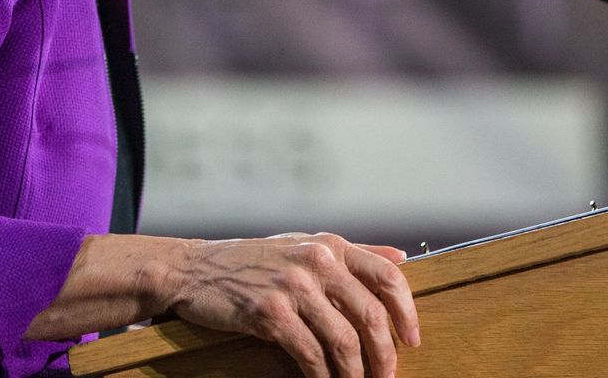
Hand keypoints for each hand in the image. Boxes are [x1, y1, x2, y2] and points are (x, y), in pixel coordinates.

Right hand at [153, 232, 420, 377]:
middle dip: (385, 354)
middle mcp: (316, 261)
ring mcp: (293, 287)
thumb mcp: (304, 244)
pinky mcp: (269, 313)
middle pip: (371, 315)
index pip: (387, 277)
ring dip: (356, 374)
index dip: (407, 313)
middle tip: (387, 377)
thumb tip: (401, 257)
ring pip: (344, 341)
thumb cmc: (251, 260)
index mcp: (330, 245)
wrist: (194, 269)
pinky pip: (310, 354)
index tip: (413, 340)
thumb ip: (354, 252)